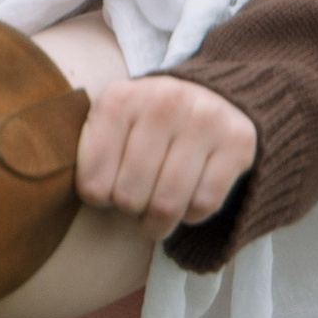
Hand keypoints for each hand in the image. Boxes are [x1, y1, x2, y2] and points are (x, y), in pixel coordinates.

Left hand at [75, 76, 257, 240]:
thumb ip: (87, 152)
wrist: (213, 95)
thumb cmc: (146, 123)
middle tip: (135, 201)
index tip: (107, 189)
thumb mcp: (110, 123)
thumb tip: (78, 200)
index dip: (98, 197)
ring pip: (168, 204)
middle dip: (130, 209)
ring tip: (154, 215)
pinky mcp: (238, 141)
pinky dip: (192, 215)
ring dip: (158, 222)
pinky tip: (186, 200)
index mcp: (120, 98)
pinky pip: (204, 204)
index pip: (92, 183)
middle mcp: (164, 101)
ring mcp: (205, 119)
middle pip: (130, 197)